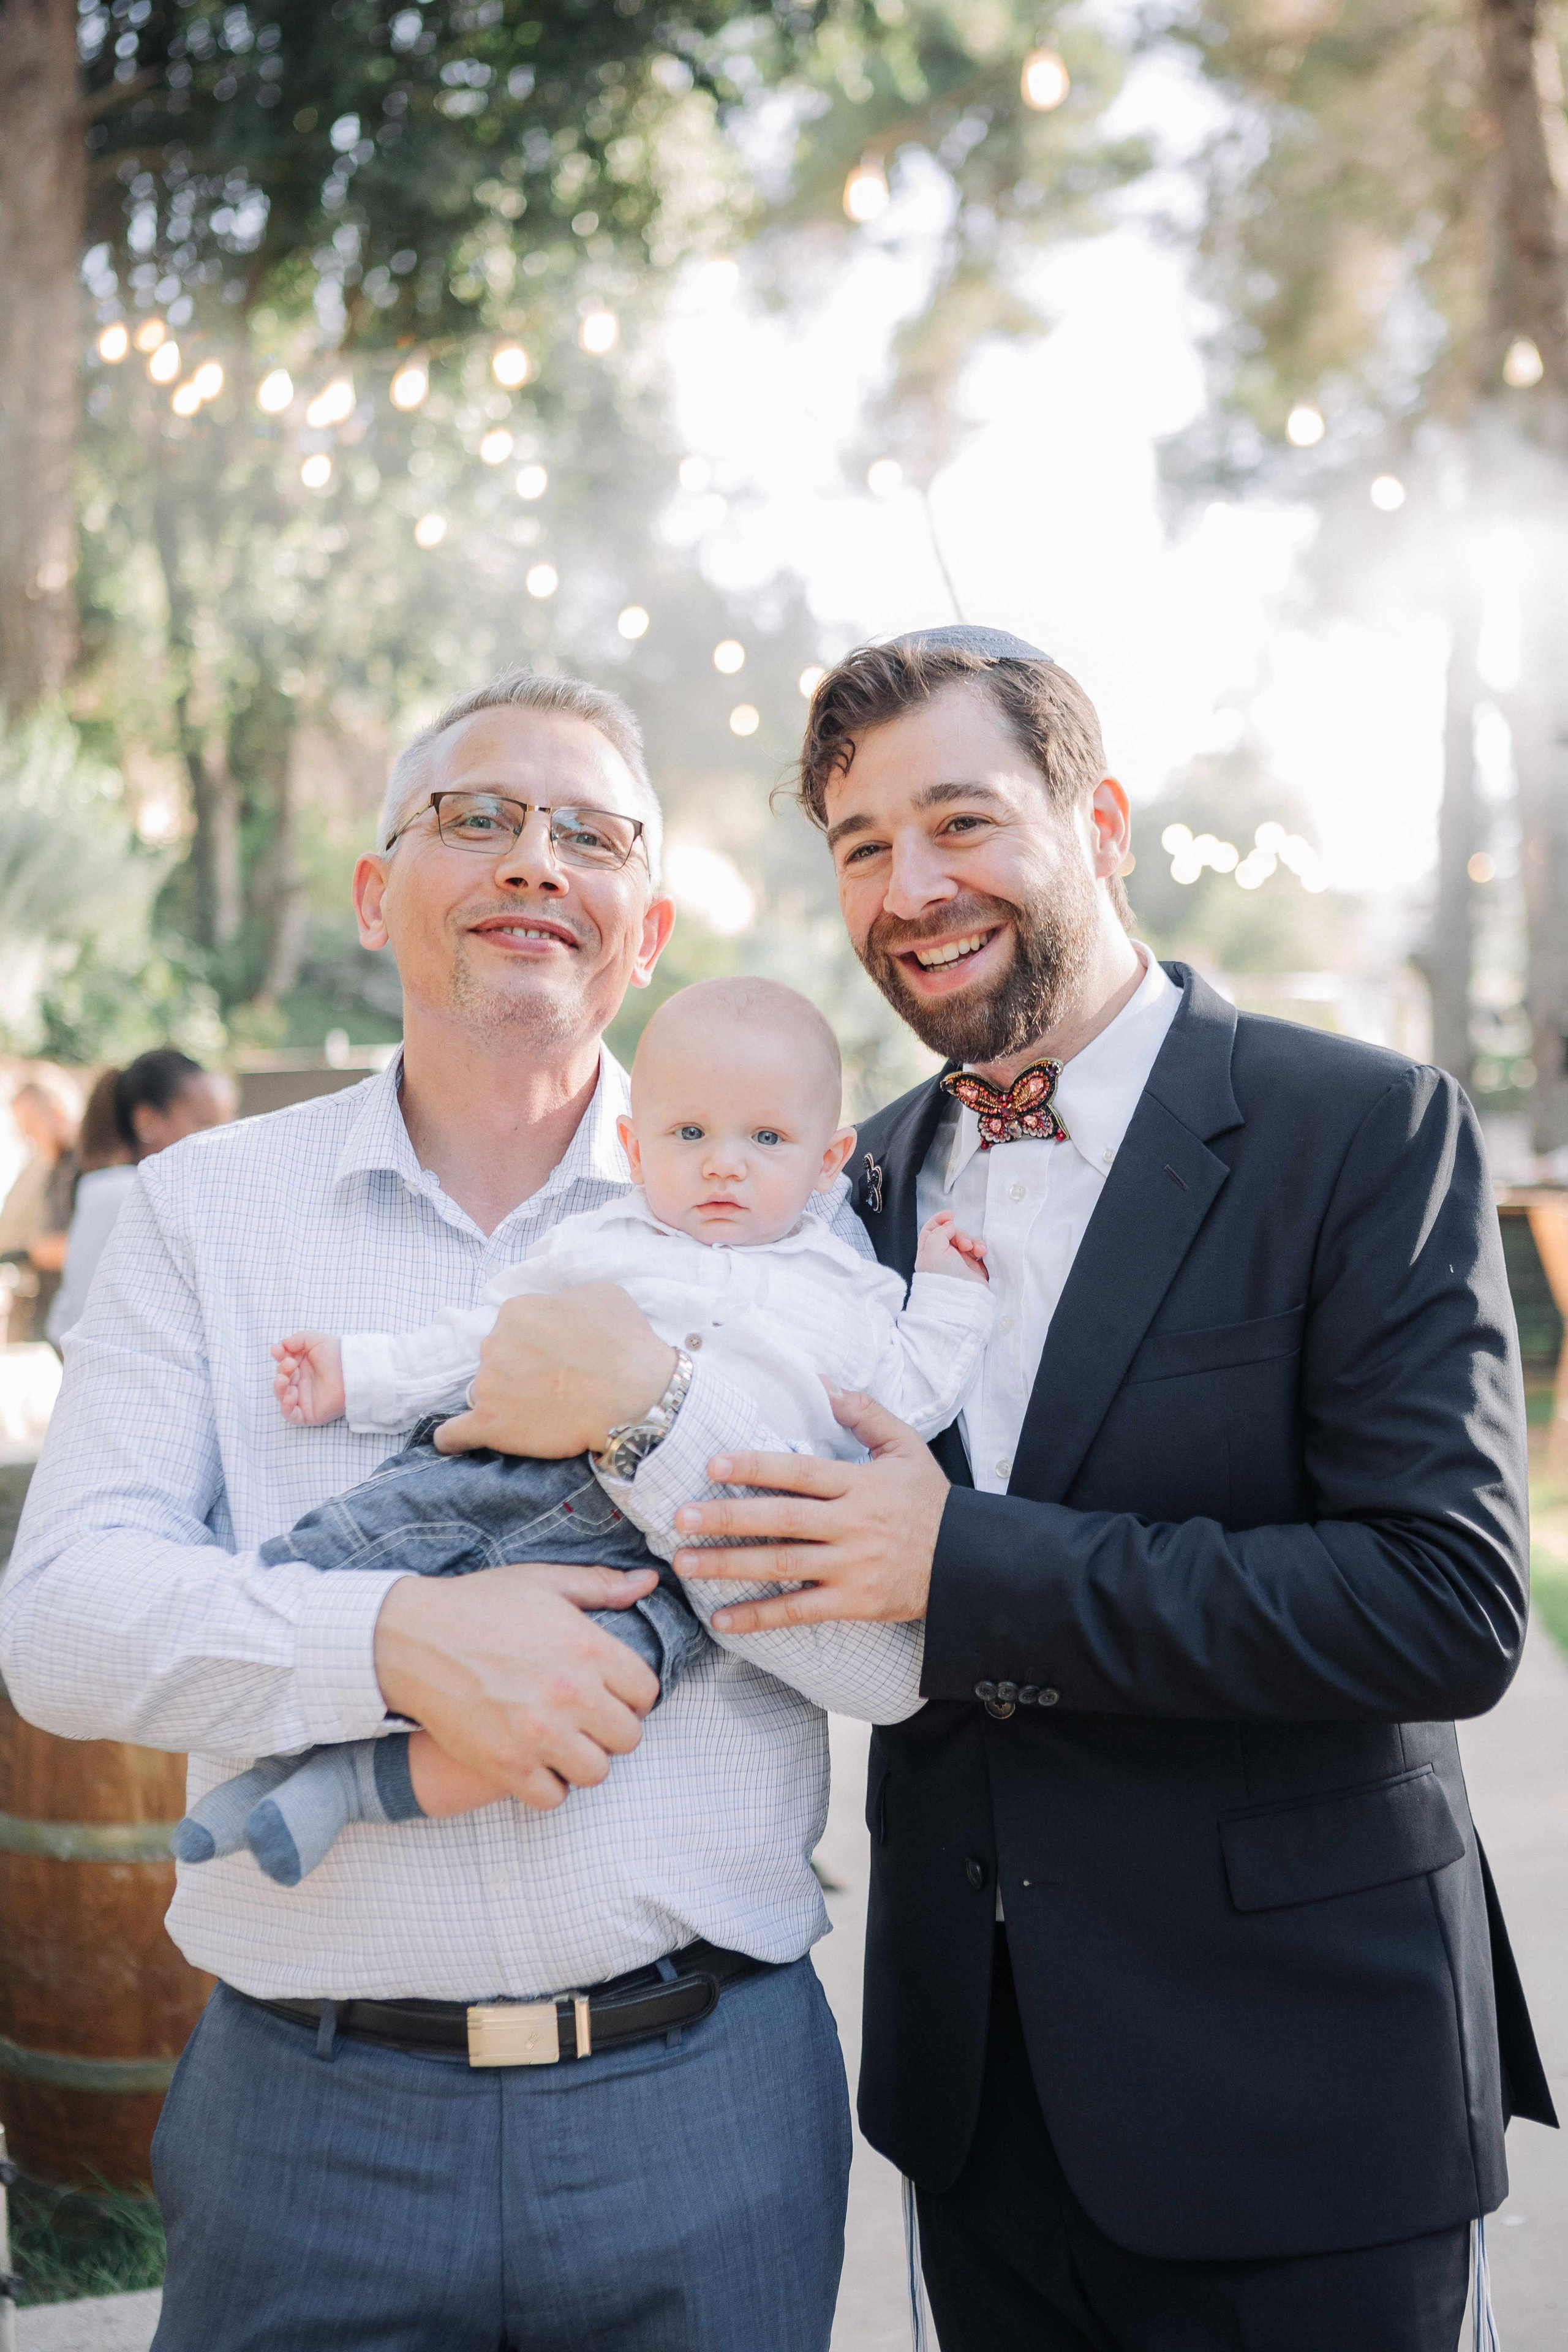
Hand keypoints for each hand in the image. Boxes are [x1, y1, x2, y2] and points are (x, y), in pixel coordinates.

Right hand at [272, 1330, 345, 1425]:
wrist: (353, 1370)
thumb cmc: (336, 1353)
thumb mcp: (315, 1340)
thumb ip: (297, 1340)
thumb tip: (281, 1345)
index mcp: (302, 1367)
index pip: (283, 1364)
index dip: (279, 1358)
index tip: (278, 1351)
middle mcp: (302, 1383)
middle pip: (282, 1380)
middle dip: (281, 1371)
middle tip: (290, 1364)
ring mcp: (305, 1398)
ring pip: (283, 1397)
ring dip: (279, 1387)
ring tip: (284, 1379)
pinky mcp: (310, 1413)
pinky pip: (292, 1415)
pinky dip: (286, 1407)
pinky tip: (290, 1396)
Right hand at [373, 1560, 661, 1809]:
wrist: (412, 1638)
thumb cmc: (478, 1605)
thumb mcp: (542, 1582)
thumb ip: (600, 1586)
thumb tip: (647, 1583)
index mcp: (588, 1648)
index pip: (646, 1691)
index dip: (630, 1693)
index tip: (608, 1691)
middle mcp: (572, 1694)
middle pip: (628, 1736)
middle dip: (611, 1728)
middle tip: (585, 1719)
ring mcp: (540, 1734)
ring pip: (597, 1772)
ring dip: (583, 1760)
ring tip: (562, 1742)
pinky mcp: (506, 1765)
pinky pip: (552, 1797)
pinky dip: (547, 1785)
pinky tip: (534, 1762)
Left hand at [432, 1284, 675, 1458]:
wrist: (636, 1398)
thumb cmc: (625, 1346)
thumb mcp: (601, 1294)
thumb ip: (565, 1299)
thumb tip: (556, 1311)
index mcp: (515, 1311)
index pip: (514, 1329)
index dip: (536, 1345)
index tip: (556, 1359)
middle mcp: (494, 1344)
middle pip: (496, 1360)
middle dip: (518, 1372)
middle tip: (554, 1387)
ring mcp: (488, 1385)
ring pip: (484, 1392)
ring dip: (503, 1402)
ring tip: (536, 1415)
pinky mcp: (489, 1424)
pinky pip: (453, 1434)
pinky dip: (453, 1438)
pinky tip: (455, 1442)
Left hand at [672, 1390, 947, 1630]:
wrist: (969, 1562)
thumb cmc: (929, 1501)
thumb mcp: (906, 1447)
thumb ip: (864, 1413)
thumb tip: (824, 1384)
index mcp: (859, 1484)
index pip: (799, 1472)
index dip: (755, 1466)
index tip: (713, 1464)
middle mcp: (851, 1525)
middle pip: (781, 1519)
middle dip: (727, 1518)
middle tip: (681, 1517)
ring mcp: (851, 1567)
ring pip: (782, 1565)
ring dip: (730, 1565)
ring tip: (686, 1562)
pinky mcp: (853, 1603)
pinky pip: (799, 1611)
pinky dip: (760, 1616)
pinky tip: (723, 1618)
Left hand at [915, 1211, 988, 1284]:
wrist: (961, 1299)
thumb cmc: (943, 1276)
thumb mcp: (932, 1250)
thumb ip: (939, 1232)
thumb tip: (950, 1225)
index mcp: (928, 1252)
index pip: (931, 1230)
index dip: (939, 1220)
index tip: (950, 1215)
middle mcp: (943, 1256)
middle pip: (952, 1233)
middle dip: (959, 1234)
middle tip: (964, 1244)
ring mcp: (959, 1262)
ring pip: (967, 1240)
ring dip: (972, 1241)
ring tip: (975, 1250)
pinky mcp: (974, 1266)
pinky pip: (978, 1249)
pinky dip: (981, 1247)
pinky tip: (982, 1252)